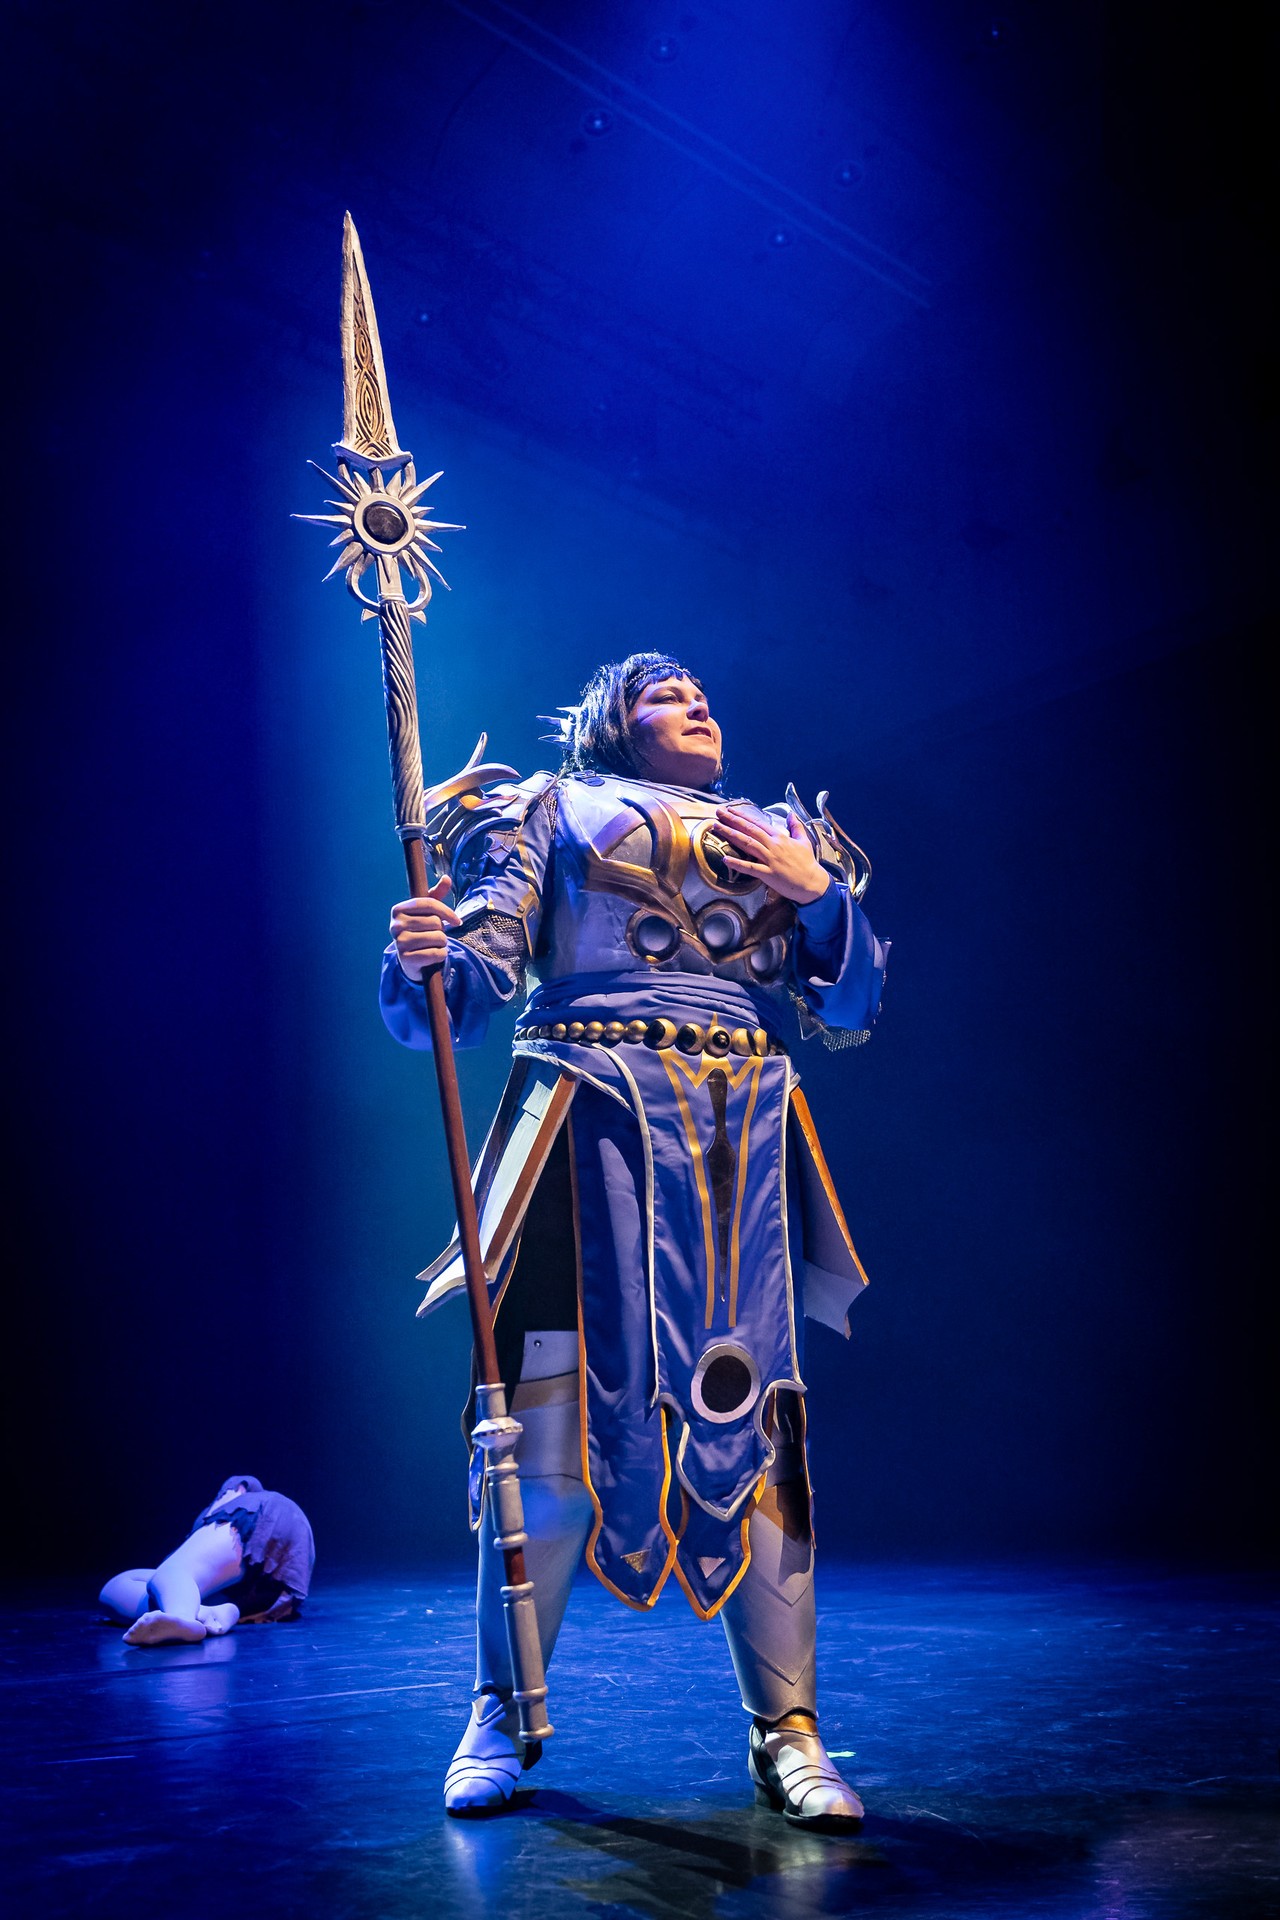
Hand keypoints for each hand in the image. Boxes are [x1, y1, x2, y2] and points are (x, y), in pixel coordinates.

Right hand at [389, 877, 459, 979]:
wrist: (410, 959)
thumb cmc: (420, 930)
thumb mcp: (427, 912)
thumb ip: (436, 895)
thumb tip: (446, 878)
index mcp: (398, 909)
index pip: (429, 903)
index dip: (447, 912)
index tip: (457, 921)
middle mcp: (395, 925)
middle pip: (435, 922)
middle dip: (442, 930)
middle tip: (434, 935)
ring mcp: (399, 942)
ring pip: (438, 938)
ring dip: (442, 943)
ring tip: (433, 944)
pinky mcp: (406, 959)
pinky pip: (436, 954)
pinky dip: (441, 955)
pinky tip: (433, 955)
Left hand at [713, 808, 830, 905]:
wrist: (812, 882)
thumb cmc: (807, 863)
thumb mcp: (803, 841)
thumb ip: (796, 826)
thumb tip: (792, 813)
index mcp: (780, 837)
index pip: (758, 823)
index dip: (743, 816)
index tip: (730, 810)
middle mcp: (773, 845)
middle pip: (749, 830)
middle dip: (732, 820)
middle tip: (719, 812)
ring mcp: (770, 859)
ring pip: (748, 844)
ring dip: (731, 835)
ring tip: (717, 827)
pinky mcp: (768, 874)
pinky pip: (750, 868)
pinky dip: (737, 863)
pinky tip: (725, 858)